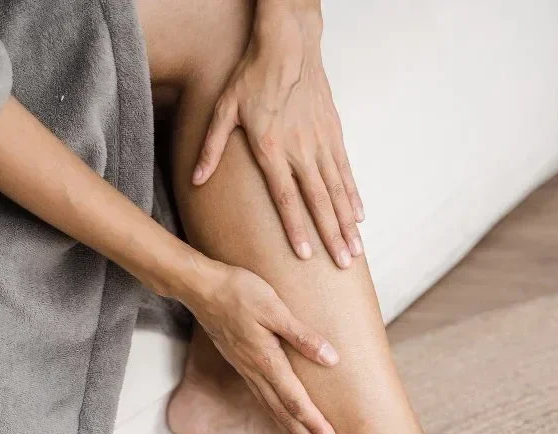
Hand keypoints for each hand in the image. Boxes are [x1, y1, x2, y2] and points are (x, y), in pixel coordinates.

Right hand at [180, 257, 339, 433]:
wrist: (200, 287)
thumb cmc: (239, 291)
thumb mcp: (275, 308)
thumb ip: (302, 336)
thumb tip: (332, 359)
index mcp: (267, 361)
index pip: (296, 402)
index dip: (316, 425)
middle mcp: (256, 373)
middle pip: (285, 416)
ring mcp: (247, 371)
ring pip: (274, 411)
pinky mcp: (243, 365)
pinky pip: (264, 400)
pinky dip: (279, 417)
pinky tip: (286, 423)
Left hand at [191, 6, 363, 268]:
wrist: (288, 46)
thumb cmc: (252, 77)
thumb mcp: (224, 109)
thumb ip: (211, 147)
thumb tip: (197, 179)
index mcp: (271, 148)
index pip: (286, 197)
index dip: (297, 228)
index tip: (306, 255)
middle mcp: (301, 150)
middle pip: (319, 201)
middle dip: (332, 235)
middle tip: (343, 263)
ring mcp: (321, 142)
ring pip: (338, 190)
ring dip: (348, 222)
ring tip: (355, 249)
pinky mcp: (334, 133)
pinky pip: (346, 171)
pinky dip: (354, 195)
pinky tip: (360, 216)